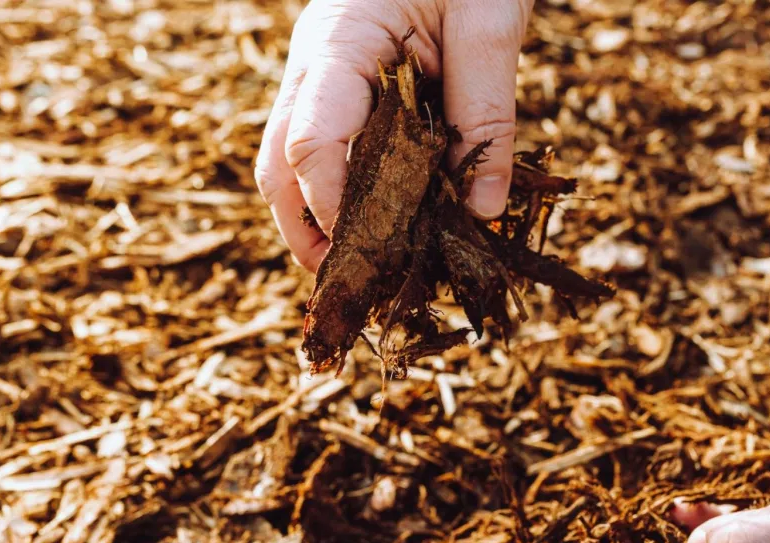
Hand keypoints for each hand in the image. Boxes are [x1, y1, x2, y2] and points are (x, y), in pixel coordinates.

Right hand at [256, 0, 531, 269]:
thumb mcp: (490, 25)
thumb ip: (487, 115)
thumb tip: (483, 209)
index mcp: (337, 43)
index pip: (310, 140)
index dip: (332, 206)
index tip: (369, 255)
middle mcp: (315, 66)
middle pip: (279, 164)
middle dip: (307, 230)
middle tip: (349, 288)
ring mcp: (324, 78)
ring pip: (291, 163)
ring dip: (318, 222)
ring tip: (361, 274)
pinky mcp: (348, 90)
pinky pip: (329, 151)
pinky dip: (346, 196)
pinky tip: (383, 230)